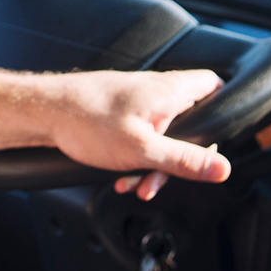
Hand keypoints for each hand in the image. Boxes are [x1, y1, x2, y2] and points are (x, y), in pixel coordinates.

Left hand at [44, 69, 230, 200]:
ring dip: (153, 164)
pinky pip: (141, 137)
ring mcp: (138, 100)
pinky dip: (136, 158)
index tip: (220, 138)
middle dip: (180, 156)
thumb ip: (185, 160)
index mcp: (170, 91)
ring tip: (135, 184)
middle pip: (189, 122)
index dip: (225, 109)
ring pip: (163, 135)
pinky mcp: (120, 111)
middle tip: (167, 176)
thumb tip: (222, 168)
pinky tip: (121, 176)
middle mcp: (156, 90)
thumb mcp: (143, 150)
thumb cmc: (87, 121)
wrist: (45, 112)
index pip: (215, 86)